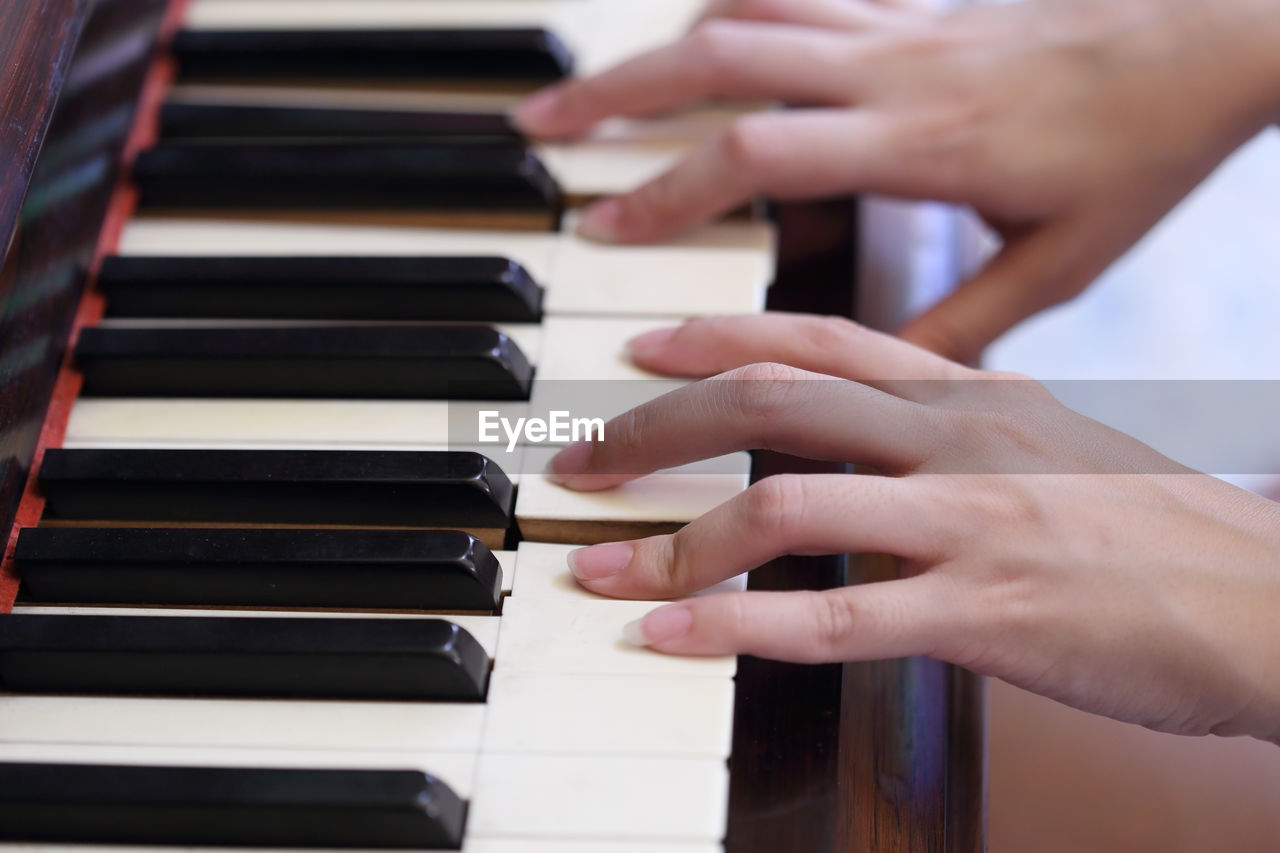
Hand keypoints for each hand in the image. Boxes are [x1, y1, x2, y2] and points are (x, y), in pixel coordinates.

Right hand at [516, 0, 1279, 361]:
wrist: (1211, 42)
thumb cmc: (1140, 153)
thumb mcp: (1057, 268)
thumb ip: (963, 327)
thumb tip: (889, 387)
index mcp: (919, 143)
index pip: (757, 155)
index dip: (669, 191)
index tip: (606, 229)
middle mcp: (890, 73)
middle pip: (719, 64)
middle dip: (616, 102)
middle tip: (543, 136)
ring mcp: (897, 29)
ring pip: (744, 18)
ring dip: (652, 54)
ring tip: (585, 91)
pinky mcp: (910, 10)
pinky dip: (729, 7)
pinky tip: (690, 35)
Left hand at [547, 314, 1279, 742]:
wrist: (1266, 602)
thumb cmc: (1151, 530)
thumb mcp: (1045, 443)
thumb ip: (946, 426)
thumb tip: (860, 427)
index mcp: (970, 391)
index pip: (815, 337)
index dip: (715, 335)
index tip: (642, 351)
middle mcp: (957, 437)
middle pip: (772, 403)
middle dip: (656, 429)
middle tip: (583, 459)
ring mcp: (967, 523)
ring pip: (786, 505)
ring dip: (675, 541)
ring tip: (604, 566)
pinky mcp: (982, 613)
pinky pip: (832, 617)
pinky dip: (736, 627)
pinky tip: (673, 637)